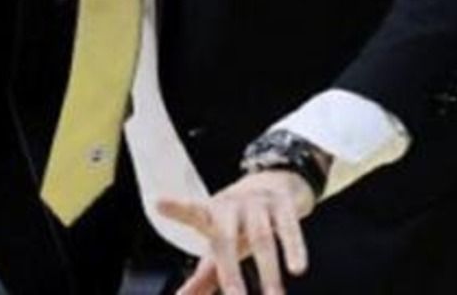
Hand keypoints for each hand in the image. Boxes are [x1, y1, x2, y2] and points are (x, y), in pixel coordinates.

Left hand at [160, 170, 315, 294]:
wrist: (275, 180)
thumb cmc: (240, 223)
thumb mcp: (221, 243)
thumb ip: (203, 275)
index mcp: (211, 212)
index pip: (192, 212)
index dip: (177, 208)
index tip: (159, 204)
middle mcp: (232, 204)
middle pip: (227, 238)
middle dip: (230, 271)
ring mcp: (258, 201)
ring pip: (261, 237)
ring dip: (268, 272)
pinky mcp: (284, 202)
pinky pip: (289, 227)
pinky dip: (294, 248)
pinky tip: (297, 268)